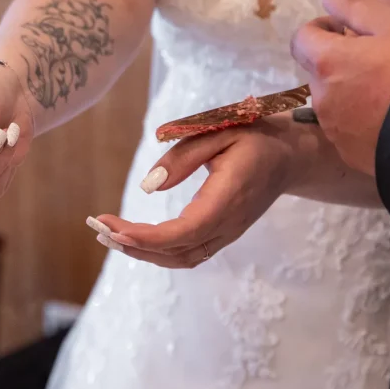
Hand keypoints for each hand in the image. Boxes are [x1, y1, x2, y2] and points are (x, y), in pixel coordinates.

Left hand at [85, 116, 296, 268]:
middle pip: (178, 252)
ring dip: (143, 252)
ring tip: (108, 234)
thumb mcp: (219, 130)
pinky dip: (158, 251)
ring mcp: (227, 233)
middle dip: (135, 246)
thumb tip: (149, 185)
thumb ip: (184, 155)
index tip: (113, 229)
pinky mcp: (223, 234)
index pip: (185, 231)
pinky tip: (133, 238)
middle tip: (99, 228)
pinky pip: (188, 253)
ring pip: (182, 258)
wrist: (290, 156)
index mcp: (228, 197)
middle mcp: (229, 223)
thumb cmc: (254, 137)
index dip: (147, 238)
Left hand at [291, 0, 389, 174]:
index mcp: (328, 63)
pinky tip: (387, 114)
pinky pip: (345, 129)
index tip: (343, 29)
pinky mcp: (347, 152)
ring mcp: (333, 128)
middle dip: (338, 61)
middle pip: (317, 71)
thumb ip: (356, 8)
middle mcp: (322, 97)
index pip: (301, 39)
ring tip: (385, 89)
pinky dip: (358, 119)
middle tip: (375, 60)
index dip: (320, 29)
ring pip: (331, 101)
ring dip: (348, 91)